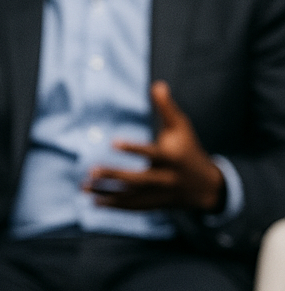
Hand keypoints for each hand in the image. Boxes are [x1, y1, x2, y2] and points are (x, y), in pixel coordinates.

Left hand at [87, 81, 225, 211]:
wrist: (207, 186)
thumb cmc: (189, 149)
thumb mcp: (182, 127)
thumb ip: (167, 108)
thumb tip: (157, 84)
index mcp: (171, 158)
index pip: (152, 153)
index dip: (134, 148)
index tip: (113, 142)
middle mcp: (165, 178)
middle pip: (138, 180)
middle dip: (115, 176)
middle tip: (91, 170)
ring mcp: (159, 194)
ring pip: (132, 196)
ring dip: (107, 193)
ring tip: (83, 187)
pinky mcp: (155, 204)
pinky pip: (133, 207)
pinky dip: (114, 205)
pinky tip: (94, 202)